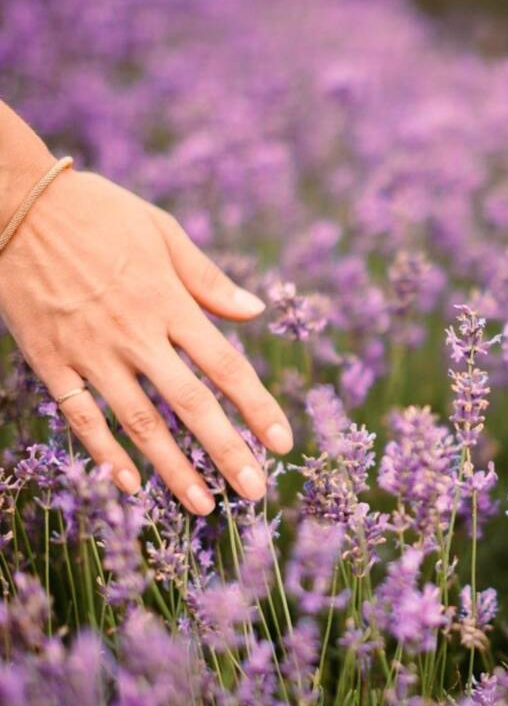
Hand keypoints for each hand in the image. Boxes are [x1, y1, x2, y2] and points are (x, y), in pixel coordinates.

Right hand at [0, 168, 292, 513]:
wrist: (14, 201)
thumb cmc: (97, 213)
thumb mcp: (162, 231)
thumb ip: (209, 279)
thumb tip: (255, 311)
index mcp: (169, 302)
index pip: (226, 366)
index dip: (257, 407)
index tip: (281, 442)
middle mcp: (136, 334)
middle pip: (191, 404)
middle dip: (227, 451)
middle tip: (255, 491)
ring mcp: (91, 351)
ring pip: (140, 421)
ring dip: (174, 467)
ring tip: (203, 504)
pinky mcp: (51, 361)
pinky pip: (81, 416)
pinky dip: (105, 453)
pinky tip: (130, 485)